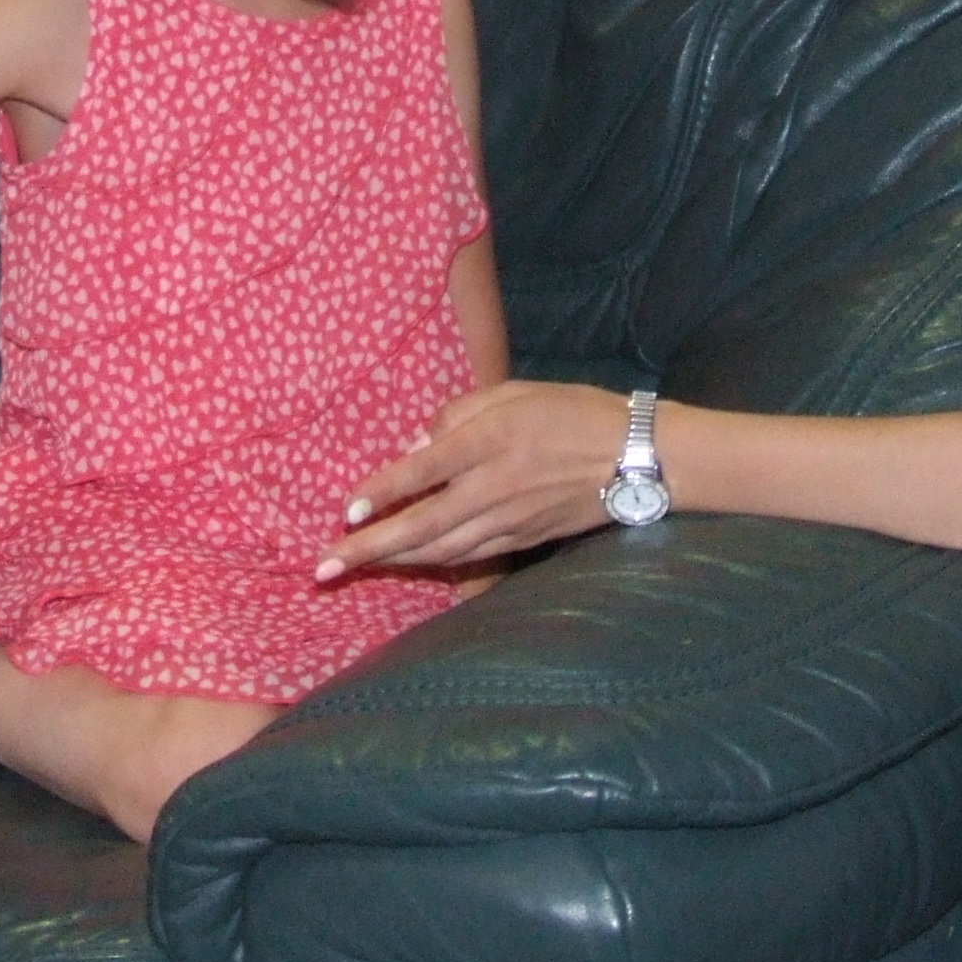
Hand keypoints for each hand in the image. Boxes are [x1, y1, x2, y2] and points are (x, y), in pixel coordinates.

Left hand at [315, 380, 631, 578]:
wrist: (636, 456)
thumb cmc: (572, 411)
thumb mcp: (514, 392)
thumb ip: (459, 414)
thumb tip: (415, 450)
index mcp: (491, 441)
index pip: (423, 471)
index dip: (382, 492)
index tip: (346, 510)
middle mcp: (496, 486)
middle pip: (422, 526)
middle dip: (369, 550)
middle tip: (324, 568)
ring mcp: (511, 519)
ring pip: (442, 550)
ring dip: (394, 562)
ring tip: (352, 568)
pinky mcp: (524, 539)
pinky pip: (470, 555)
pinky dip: (434, 562)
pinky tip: (409, 562)